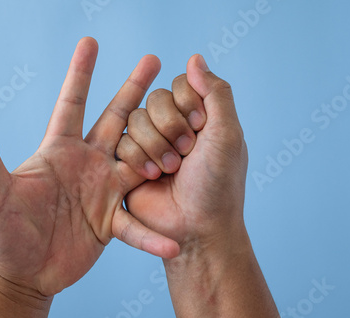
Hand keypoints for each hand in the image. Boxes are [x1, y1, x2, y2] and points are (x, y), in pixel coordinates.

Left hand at [0, 37, 178, 299]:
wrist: (22, 272)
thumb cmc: (2, 231)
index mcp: (58, 151)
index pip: (72, 104)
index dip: (81, 73)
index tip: (90, 41)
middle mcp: (86, 164)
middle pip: (116, 120)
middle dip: (134, 90)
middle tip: (154, 60)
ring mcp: (102, 191)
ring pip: (139, 161)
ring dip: (161, 148)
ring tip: (187, 134)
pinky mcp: (110, 223)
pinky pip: (137, 225)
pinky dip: (153, 235)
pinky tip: (172, 240)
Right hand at [125, 54, 247, 249]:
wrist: (196, 228)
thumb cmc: (218, 184)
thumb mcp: (228, 134)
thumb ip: (215, 92)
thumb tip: (195, 57)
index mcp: (199, 117)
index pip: (181, 84)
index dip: (188, 104)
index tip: (202, 130)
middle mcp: (173, 127)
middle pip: (155, 98)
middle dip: (171, 127)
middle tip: (186, 153)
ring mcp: (150, 144)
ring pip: (135, 118)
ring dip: (155, 145)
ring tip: (170, 170)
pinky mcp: (129, 162)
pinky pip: (121, 141)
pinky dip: (139, 158)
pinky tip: (153, 177)